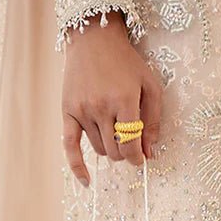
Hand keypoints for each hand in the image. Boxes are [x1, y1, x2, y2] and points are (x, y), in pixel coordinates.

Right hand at [61, 11, 161, 186]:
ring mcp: (82, 110)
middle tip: (130, 143)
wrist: (94, 38)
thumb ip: (154, 120)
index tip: (141, 159)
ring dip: (109, 148)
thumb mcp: (150, 85)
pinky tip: (86, 182)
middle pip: (115, 150)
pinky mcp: (67, 112)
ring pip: (99, 149)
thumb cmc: (126, 62)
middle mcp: (101, 107)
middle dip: (125, 153)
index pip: (131, 144)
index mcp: (124, 100)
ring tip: (113, 131)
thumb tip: (150, 153)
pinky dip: (78, 167)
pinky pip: (70, 147)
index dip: (138, 157)